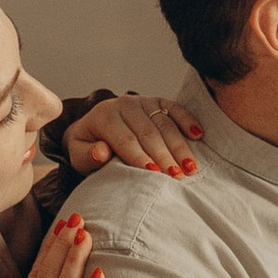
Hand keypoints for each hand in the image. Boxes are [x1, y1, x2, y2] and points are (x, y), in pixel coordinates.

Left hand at [67, 94, 201, 176]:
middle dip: (164, 156)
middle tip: (178, 176)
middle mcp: (124, 104)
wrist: (93, 127)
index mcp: (104, 117)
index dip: (140, 157)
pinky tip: (198, 135)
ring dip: (179, 146)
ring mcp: (142, 101)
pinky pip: (175, 108)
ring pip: (164, 123)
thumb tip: (101, 152)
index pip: (125, 140)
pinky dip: (188, 120)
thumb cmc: (89, 147)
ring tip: (191, 167)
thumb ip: (87, 155)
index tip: (154, 173)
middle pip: (148, 133)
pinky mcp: (157, 100)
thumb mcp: (78, 155)